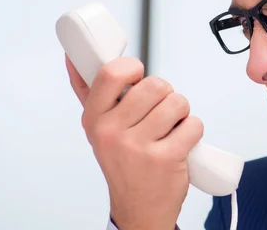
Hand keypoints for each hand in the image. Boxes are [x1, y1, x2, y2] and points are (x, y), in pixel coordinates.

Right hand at [66, 55, 202, 229]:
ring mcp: (138, 147)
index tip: (137, 76)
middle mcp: (111, 132)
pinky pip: (193, 124)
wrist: (139, 209)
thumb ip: (88, 91)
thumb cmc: (123, 161)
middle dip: (166, 95)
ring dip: (182, 113)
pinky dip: (193, 131)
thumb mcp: (99, 129)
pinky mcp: (165, 159)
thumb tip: (73, 57)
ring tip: (170, 128)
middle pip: (156, 84)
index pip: (112, 72)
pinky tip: (180, 143)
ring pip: (178, 102)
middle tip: (159, 113)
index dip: (132, 67)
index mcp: (94, 119)